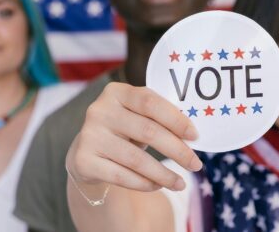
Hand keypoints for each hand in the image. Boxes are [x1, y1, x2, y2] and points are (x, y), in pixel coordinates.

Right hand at [66, 82, 202, 192]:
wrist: (88, 151)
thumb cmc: (124, 129)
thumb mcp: (137, 115)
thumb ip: (159, 117)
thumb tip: (193, 135)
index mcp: (116, 92)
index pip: (151, 102)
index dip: (176, 120)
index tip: (195, 137)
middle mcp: (99, 110)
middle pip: (148, 131)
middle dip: (177, 150)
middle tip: (196, 165)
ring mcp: (89, 135)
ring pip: (136, 159)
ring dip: (163, 174)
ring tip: (181, 183)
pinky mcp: (83, 160)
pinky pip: (121, 176)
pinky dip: (144, 183)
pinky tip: (158, 186)